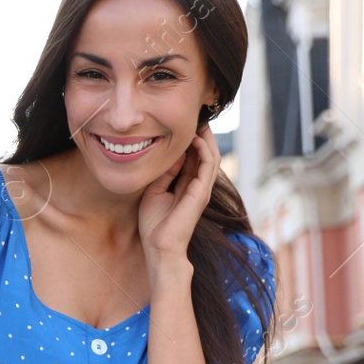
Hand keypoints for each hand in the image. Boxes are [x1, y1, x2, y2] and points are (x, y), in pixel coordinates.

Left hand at [138, 123, 217, 262]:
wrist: (160, 247)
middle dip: (201, 134)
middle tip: (195, 116)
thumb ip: (164, 173)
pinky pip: (207, 167)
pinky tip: (196, 139)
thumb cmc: (154, 224)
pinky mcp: (202, 193)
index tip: (182, 123)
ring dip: (205, 139)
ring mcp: (201, 189)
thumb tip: (169, 153)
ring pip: (210, 157)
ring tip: (199, 122)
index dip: (189, 140)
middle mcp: (197, 185)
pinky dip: (203, 151)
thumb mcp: (154, 191)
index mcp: (186, 185)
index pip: (192, 157)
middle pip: (204, 153)